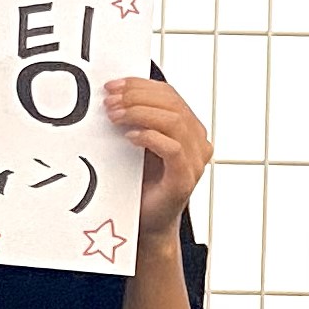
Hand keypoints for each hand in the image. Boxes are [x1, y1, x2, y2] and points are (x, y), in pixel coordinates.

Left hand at [106, 74, 209, 235]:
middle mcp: (198, 142)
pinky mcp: (184, 179)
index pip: (169, 95)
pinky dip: (150, 137)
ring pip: (174, 121)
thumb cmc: (142, 183)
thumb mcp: (140, 143)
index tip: (113, 86)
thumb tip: (115, 92)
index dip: (140, 86)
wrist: (147, 223)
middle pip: (173, 104)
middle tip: (110, 101)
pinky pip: (173, 148)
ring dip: (140, 113)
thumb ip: (138, 120)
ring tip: (115, 116)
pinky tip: (129, 137)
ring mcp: (195, 161)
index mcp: (190, 128)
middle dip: (137, 97)